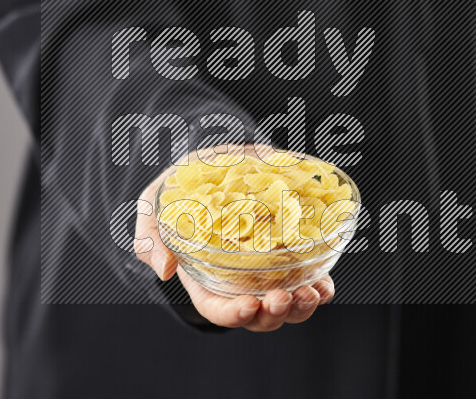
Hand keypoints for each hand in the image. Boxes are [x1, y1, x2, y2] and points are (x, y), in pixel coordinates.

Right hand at [135, 163, 334, 331]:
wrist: (214, 159)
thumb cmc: (179, 188)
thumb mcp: (153, 207)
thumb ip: (150, 237)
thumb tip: (164, 270)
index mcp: (204, 276)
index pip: (217, 309)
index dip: (234, 315)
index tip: (250, 305)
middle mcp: (237, 279)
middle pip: (258, 314)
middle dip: (274, 314)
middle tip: (284, 298)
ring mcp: (265, 268)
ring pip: (287, 303)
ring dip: (302, 306)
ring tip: (312, 293)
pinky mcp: (289, 249)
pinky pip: (308, 277)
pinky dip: (320, 287)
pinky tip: (325, 285)